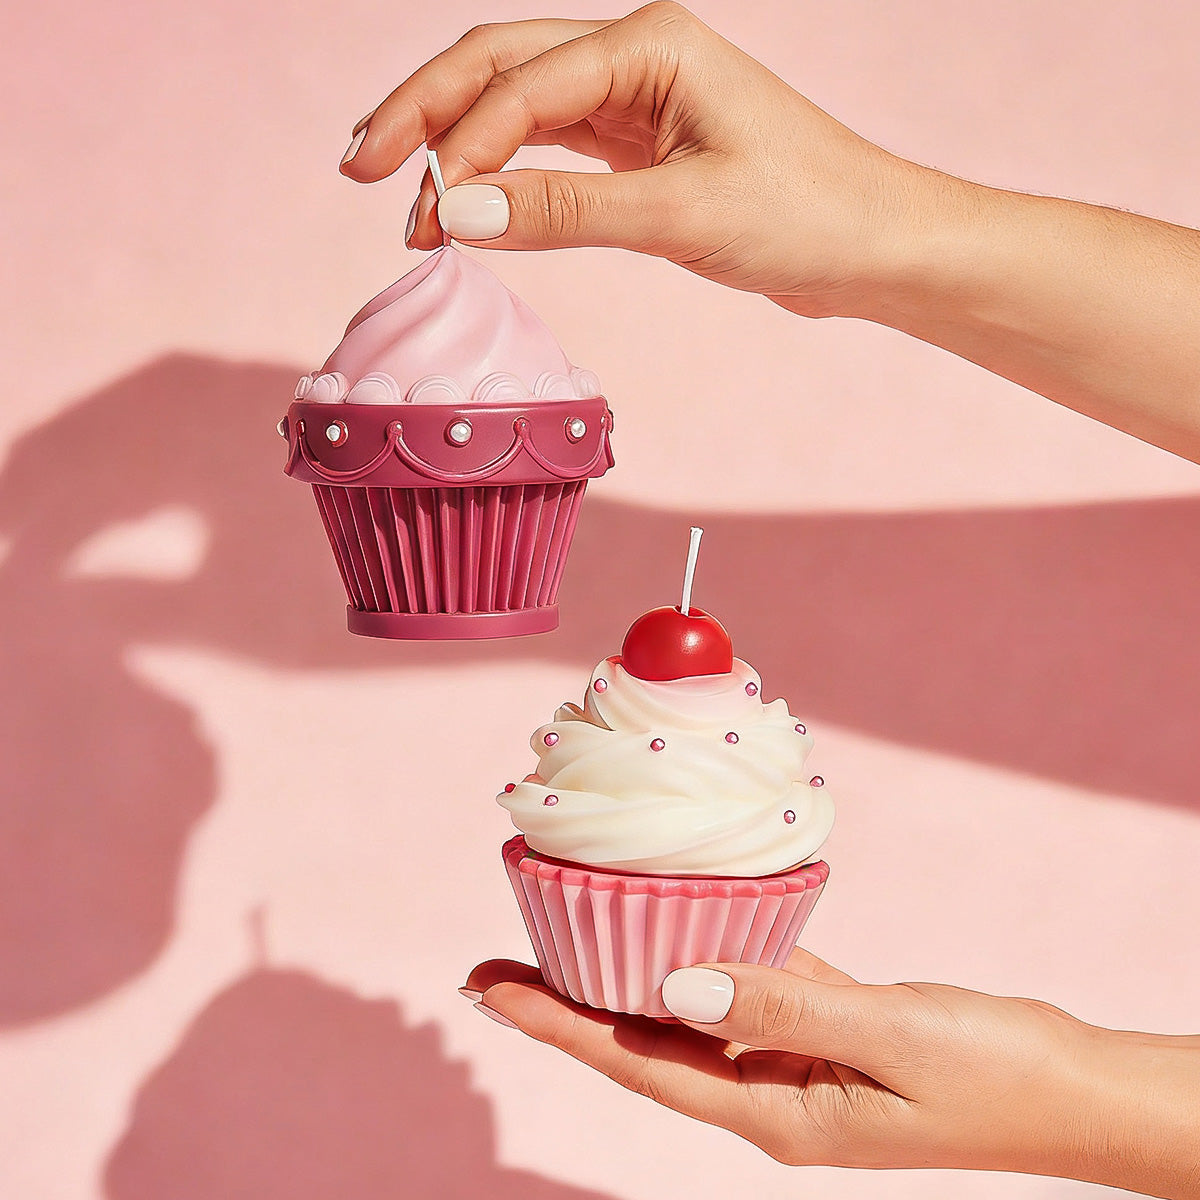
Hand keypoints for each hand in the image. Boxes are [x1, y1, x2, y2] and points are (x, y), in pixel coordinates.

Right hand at [340, 3, 1199, 459]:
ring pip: (517, 110)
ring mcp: (634, 101)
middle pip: (498, 69)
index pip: (521, 80)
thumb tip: (462, 214)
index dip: (462, 141)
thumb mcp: (680, 217)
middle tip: (357, 168)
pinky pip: (550, 152)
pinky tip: (468, 203)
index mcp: (650, 44)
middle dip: (424, 116)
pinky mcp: (639, 149)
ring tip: (400, 198)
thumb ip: (566, 213)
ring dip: (457, 149)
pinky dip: (504, 178)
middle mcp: (635, 57)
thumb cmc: (805, 214)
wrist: (871, 245)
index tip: (426, 208)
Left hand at [464, 950, 1199, 1196]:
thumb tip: (675, 985)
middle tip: (493, 962)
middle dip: (566, 1003)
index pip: (638, 1064)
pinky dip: (709, 948)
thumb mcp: (889, 1040)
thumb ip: (783, 1009)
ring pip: (689, 1010)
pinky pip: (749, 982)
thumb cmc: (994, 1074)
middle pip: (645, 1041)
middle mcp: (770, 1090)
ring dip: (627, 974)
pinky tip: (682, 914)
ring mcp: (796, 1059)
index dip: (557, 1025)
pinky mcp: (827, 1023)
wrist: (1072, 1087)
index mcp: (774, 1112)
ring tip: (569, 932)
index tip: (489, 990)